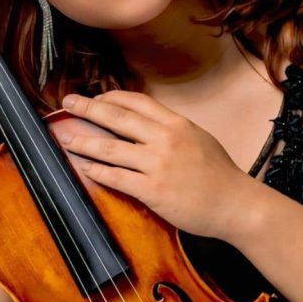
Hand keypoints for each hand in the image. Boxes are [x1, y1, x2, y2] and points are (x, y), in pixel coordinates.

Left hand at [58, 90, 247, 238]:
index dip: (111, 97)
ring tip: (67, 138)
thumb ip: (172, 129)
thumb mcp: (198, 138)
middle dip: (88, 108)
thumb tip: (145, 123)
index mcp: (176, 123)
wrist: (235, 204)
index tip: (95, 97)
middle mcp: (165, 139)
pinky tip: (85, 167)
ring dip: (84, 141)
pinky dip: (97, 171)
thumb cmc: (219, 174)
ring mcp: (158, 165)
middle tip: (68, 102)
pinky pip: (116, 178)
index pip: (136, 102)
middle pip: (117, 117)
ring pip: (110, 148)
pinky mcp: (153, 190)